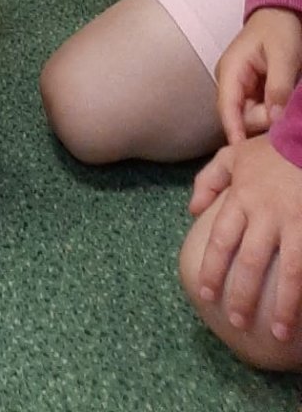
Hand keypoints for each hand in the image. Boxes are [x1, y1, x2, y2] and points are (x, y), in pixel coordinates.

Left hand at [189, 135, 301, 341]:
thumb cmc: (274, 149)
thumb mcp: (235, 155)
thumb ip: (209, 179)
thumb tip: (191, 210)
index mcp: (242, 197)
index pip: (221, 239)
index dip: (212, 268)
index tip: (205, 292)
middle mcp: (266, 213)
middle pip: (249, 261)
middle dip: (241, 294)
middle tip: (237, 320)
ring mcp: (296, 222)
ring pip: (288, 271)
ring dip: (282, 305)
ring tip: (276, 331)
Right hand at [217, 9, 301, 145]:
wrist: (282, 13)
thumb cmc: (280, 30)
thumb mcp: (284, 56)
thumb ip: (278, 86)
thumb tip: (275, 117)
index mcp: (230, 71)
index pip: (227, 109)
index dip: (234, 132)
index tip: (243, 155)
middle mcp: (230, 82)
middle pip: (242, 117)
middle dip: (265, 119)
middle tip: (287, 106)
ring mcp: (241, 87)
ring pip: (253, 116)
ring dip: (271, 116)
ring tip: (288, 98)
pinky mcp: (253, 91)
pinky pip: (261, 110)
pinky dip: (273, 112)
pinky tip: (284, 105)